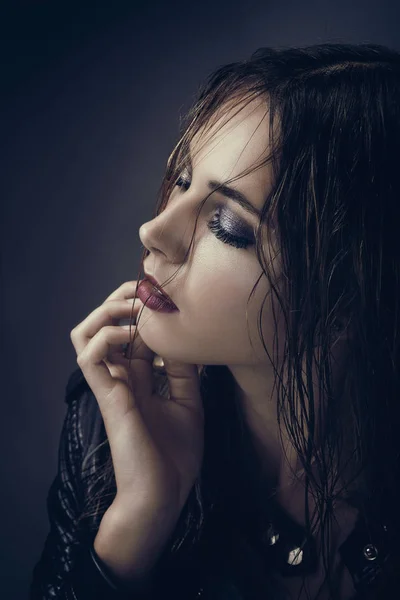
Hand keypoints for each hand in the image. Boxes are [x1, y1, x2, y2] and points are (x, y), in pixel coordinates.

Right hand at [70, 280, 204, 520]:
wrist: (163, 495)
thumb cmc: (175, 456)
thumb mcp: (189, 403)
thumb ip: (184, 371)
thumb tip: (186, 338)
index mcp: (140, 378)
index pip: (133, 332)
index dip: (145, 310)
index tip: (169, 297)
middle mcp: (122, 376)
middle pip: (104, 324)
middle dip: (121, 300)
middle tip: (146, 293)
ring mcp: (111, 384)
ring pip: (84, 334)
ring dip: (106, 313)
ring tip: (133, 307)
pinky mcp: (107, 395)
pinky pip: (89, 356)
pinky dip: (105, 336)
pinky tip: (130, 336)